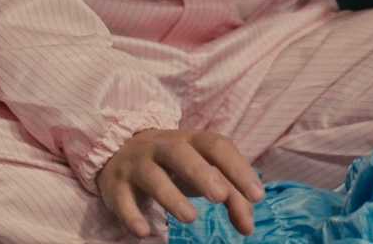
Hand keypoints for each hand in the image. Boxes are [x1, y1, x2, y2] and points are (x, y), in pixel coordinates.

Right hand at [95, 128, 264, 238]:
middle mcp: (162, 146)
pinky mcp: (115, 185)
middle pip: (180, 153)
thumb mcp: (203, 173)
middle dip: (201, 174)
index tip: (257, 196)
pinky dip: (131, 215)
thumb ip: (231, 196)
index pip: (216, 145)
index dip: (238, 168)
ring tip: (191, 218)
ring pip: (152, 175)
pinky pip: (122, 199)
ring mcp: (136, 164)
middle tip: (220, 197)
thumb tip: (248, 228)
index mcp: (190, 140)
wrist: (120, 153)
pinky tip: (144, 232)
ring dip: (171, 197)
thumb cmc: (175, 166)